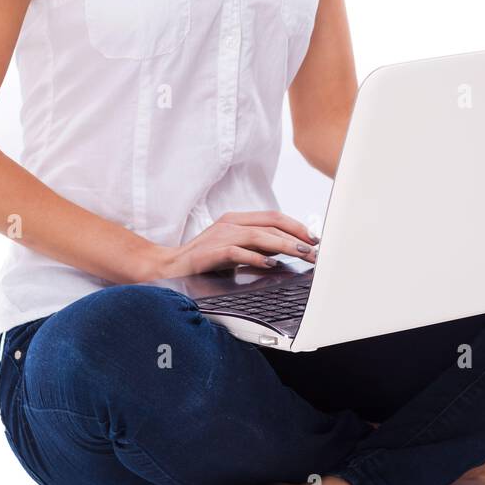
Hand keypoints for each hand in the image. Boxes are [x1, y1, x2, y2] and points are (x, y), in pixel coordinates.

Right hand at [143, 210, 319, 281]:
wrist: (169, 268)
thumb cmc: (205, 260)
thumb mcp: (234, 249)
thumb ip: (256, 247)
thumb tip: (287, 250)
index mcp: (237, 219)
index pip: (273, 217)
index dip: (296, 226)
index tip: (314, 239)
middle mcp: (230, 223)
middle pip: (271, 224)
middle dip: (297, 236)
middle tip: (315, 250)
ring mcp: (220, 236)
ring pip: (259, 235)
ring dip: (284, 245)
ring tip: (301, 254)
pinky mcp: (211, 252)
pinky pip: (238, 252)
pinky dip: (256, 257)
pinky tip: (271, 264)